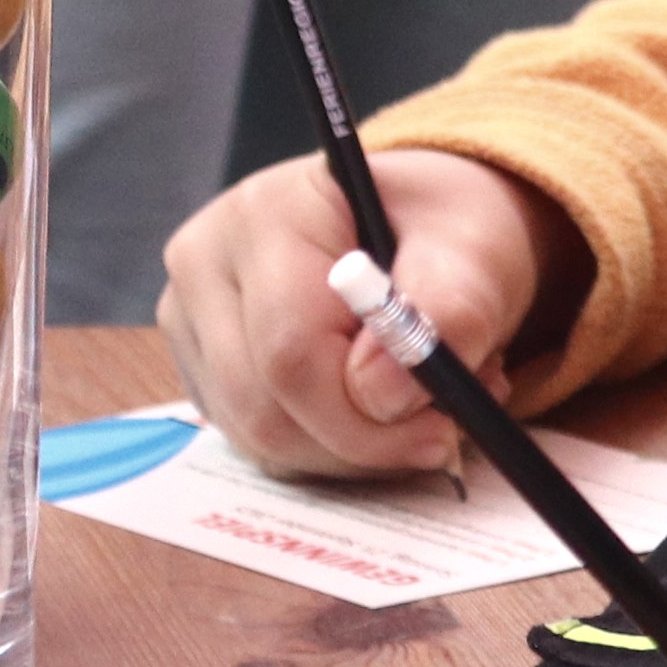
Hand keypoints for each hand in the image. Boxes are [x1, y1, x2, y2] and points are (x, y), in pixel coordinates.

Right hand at [159, 147, 565, 476]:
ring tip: (412, 403)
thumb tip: (379, 395)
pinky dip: (321, 450)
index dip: (367, 416)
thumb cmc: (441, 225)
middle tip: (438, 427)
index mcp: (266, 214)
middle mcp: (205, 260)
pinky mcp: (198, 362)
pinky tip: (366, 407)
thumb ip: (446, 312)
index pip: (291, 351)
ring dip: (347, 452)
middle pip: (264, 407)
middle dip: (363, 442)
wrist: (414, 218)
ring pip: (257, 438)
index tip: (443, 426)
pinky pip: (253, 443)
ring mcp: (189, 315)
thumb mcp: (476, 248)